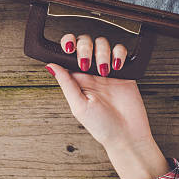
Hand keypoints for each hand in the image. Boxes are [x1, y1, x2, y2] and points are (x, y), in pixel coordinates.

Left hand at [45, 34, 169, 178]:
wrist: (127, 135)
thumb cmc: (102, 126)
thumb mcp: (79, 106)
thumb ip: (66, 83)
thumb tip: (50, 66)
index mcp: (76, 79)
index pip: (68, 54)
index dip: (67, 44)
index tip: (68, 48)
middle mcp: (90, 72)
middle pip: (85, 43)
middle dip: (85, 48)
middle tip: (87, 63)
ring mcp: (107, 69)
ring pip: (102, 44)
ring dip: (102, 52)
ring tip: (104, 70)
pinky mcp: (124, 70)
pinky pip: (121, 51)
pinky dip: (119, 53)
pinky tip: (117, 67)